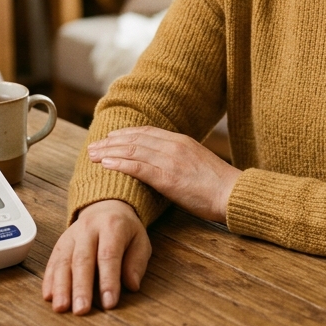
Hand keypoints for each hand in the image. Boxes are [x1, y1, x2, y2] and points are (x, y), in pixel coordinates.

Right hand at [42, 199, 150, 314]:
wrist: (106, 207)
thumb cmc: (125, 231)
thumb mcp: (140, 241)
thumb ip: (137, 262)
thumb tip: (132, 285)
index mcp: (112, 226)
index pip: (109, 255)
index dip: (108, 280)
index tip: (109, 303)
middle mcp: (88, 228)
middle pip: (83, 259)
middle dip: (81, 287)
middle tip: (81, 310)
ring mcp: (71, 235)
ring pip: (64, 261)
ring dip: (61, 286)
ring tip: (61, 307)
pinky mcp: (60, 243)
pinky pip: (53, 261)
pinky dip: (49, 279)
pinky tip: (48, 296)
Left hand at [88, 126, 240, 222]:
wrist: (233, 193)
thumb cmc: (219, 185)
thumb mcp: (198, 164)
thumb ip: (180, 159)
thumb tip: (166, 164)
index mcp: (181, 141)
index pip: (147, 132)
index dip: (125, 133)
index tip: (110, 137)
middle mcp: (173, 145)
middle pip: (135, 138)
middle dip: (111, 141)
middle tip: (93, 145)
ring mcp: (170, 160)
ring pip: (132, 150)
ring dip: (109, 152)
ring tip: (92, 154)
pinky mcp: (168, 177)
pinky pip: (138, 167)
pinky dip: (119, 164)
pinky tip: (105, 165)